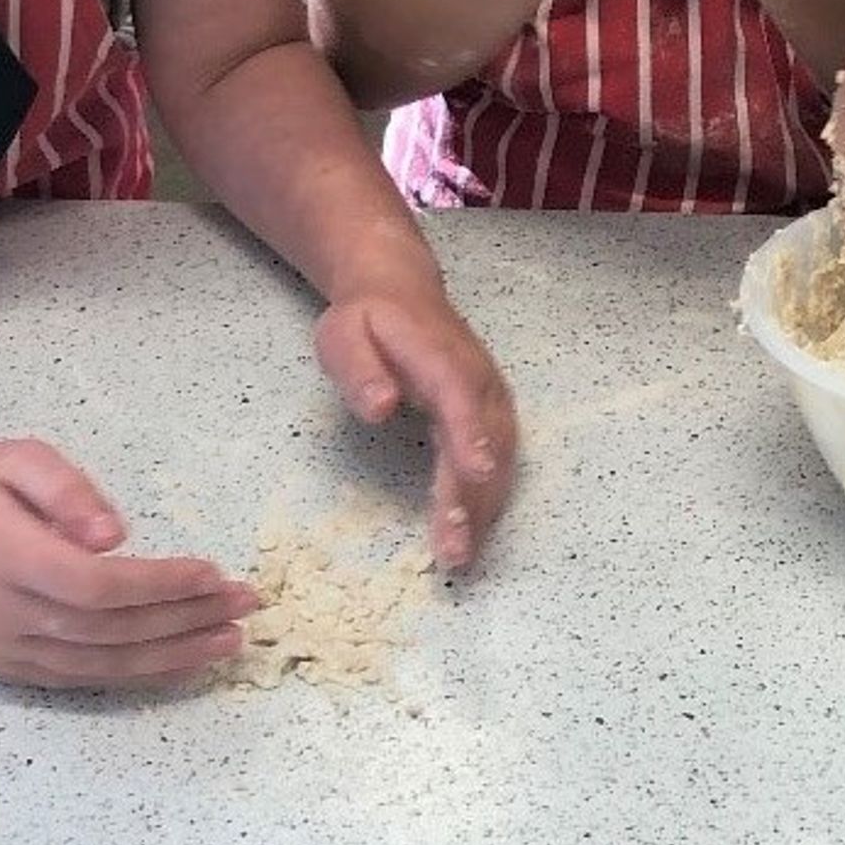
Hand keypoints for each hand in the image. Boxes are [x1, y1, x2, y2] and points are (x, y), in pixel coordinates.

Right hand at [0, 439, 258, 688]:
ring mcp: (3, 649)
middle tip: (244, 606)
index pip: (95, 585)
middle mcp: (2, 615)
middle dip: (183, 621)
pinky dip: (135, 673)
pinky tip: (180, 661)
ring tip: (228, 641)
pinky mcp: (7, 668)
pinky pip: (80, 678)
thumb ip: (66, 491)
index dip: (158, 585)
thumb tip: (115, 535)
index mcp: (4, 558)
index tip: (213, 572)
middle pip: (107, 630)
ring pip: (98, 665)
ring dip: (171, 657)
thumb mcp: (17, 459)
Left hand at [313, 279, 517, 570]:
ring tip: (463, 555)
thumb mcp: (343, 335)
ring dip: (487, 507)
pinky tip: (475, 531)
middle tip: (455, 551)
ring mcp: (490, 394)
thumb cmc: (367, 319)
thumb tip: (381, 407)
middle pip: (485, 437)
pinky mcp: (492, 411)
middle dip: (475, 496)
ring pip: (501, 455)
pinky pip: (501, 457)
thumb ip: (360, 371)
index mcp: (438, 354)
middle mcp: (476, 376)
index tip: (475, 473)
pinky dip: (491, 497)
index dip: (469, 435)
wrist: (401, 289)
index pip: (458, 396)